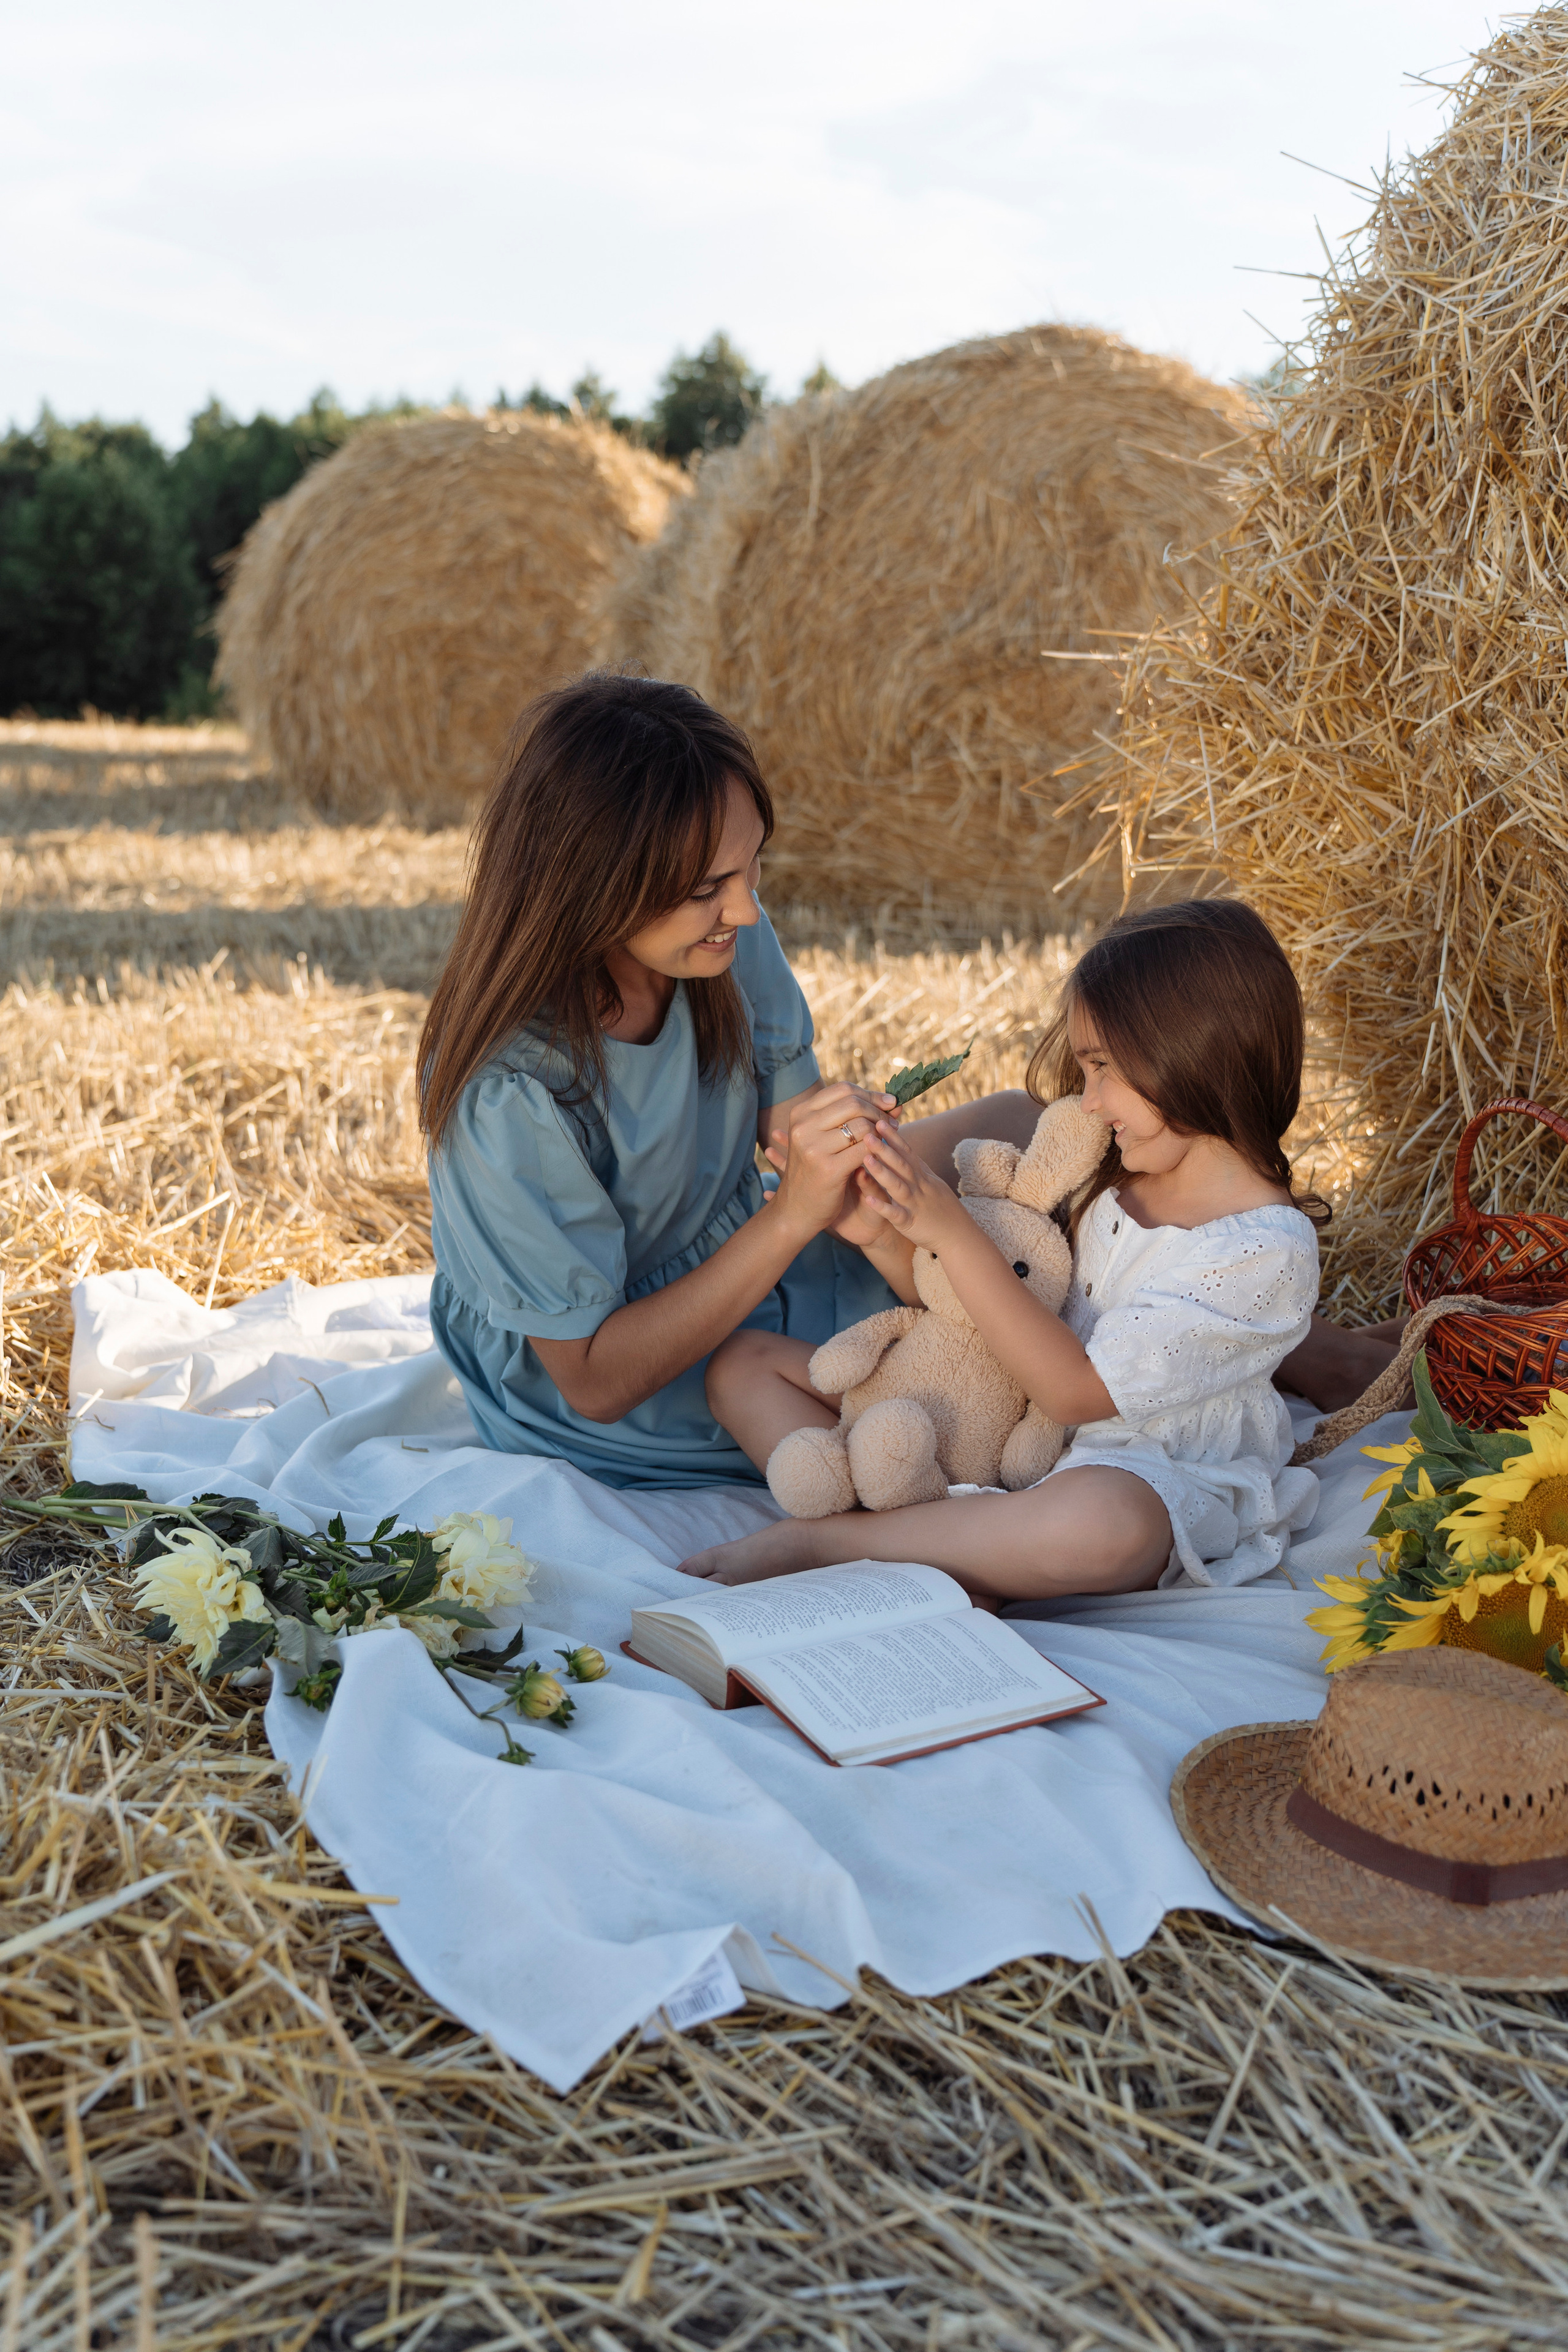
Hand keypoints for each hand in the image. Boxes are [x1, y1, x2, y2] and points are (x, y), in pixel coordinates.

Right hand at [766, 1083, 897, 1237]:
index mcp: (800, 1113)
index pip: (843, 1090)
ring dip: (881, 1132)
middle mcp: (803, 1126)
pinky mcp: (827, 1169)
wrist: (796, 1209)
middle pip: (853, 1103)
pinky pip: (864, 1150)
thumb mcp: (824, 1137)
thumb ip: (852, 1117)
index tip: (888, 1103)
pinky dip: (877, 1150)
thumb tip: (894, 1103)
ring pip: (862, 1126)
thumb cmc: (815, 1170)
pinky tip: (880, 1155)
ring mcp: (813, 1148)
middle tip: (892, 1121)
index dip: (870, 1094)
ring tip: (887, 1139)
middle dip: (879, 1111)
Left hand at [859, 1121, 967, 1251]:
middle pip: (901, 1164)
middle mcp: (919, 1187)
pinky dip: (883, 1207)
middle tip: (867, 1133)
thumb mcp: (931, 1183)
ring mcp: (915, 1204)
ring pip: (897, 1185)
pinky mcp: (910, 1223)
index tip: (879, 1121)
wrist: (958, 1236)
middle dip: (884, 1148)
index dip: (893, 1137)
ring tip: (865, 1158)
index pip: (907, 1152)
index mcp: (922, 1176)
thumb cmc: (942, 1209)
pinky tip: (868, 1200)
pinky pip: (896, 1214)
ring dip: (881, 1172)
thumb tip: (901, 1147)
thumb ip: (915, 1167)